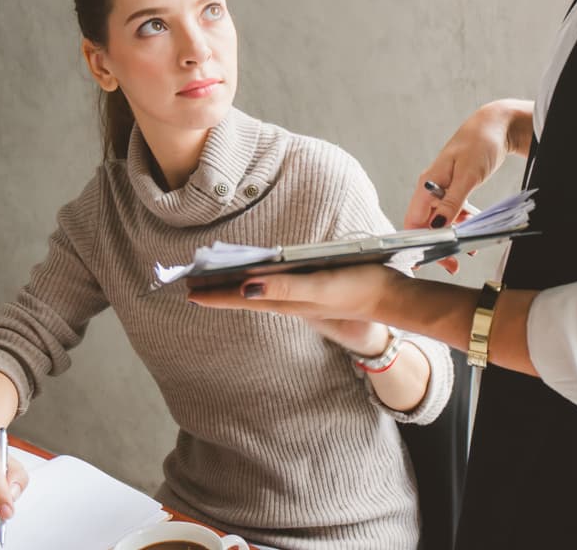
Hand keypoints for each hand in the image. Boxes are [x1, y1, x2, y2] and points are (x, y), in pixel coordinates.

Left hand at [188, 265, 405, 332]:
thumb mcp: (319, 288)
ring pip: (257, 291)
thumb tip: (245, 286)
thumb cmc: (355, 289)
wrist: (388, 298)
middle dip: (217, 289)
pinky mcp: (311, 289)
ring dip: (233, 285)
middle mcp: (288, 300)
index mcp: (285, 300)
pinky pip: (273, 286)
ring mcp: (299, 297)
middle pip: (244, 295)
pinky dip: (256, 280)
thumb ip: (283, 288)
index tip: (187, 290)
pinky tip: (254, 276)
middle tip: (190, 281)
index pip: (240, 297)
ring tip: (212, 278)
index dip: (214, 293)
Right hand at [405, 98, 533, 273]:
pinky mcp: (454, 189)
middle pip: (425, 225)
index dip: (415, 243)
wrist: (495, 125)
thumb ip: (452, 202)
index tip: (425, 261)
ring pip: (440, 220)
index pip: (413, 221)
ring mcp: (441, 189)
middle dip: (437, 246)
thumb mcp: (468, 175)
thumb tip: (437, 226)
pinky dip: (462, 223)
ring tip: (467, 251)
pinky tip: (473, 230)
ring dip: (452, 236)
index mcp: (427, 185)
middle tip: (452, 264)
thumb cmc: (480, 144)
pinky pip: (453, 212)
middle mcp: (430, 189)